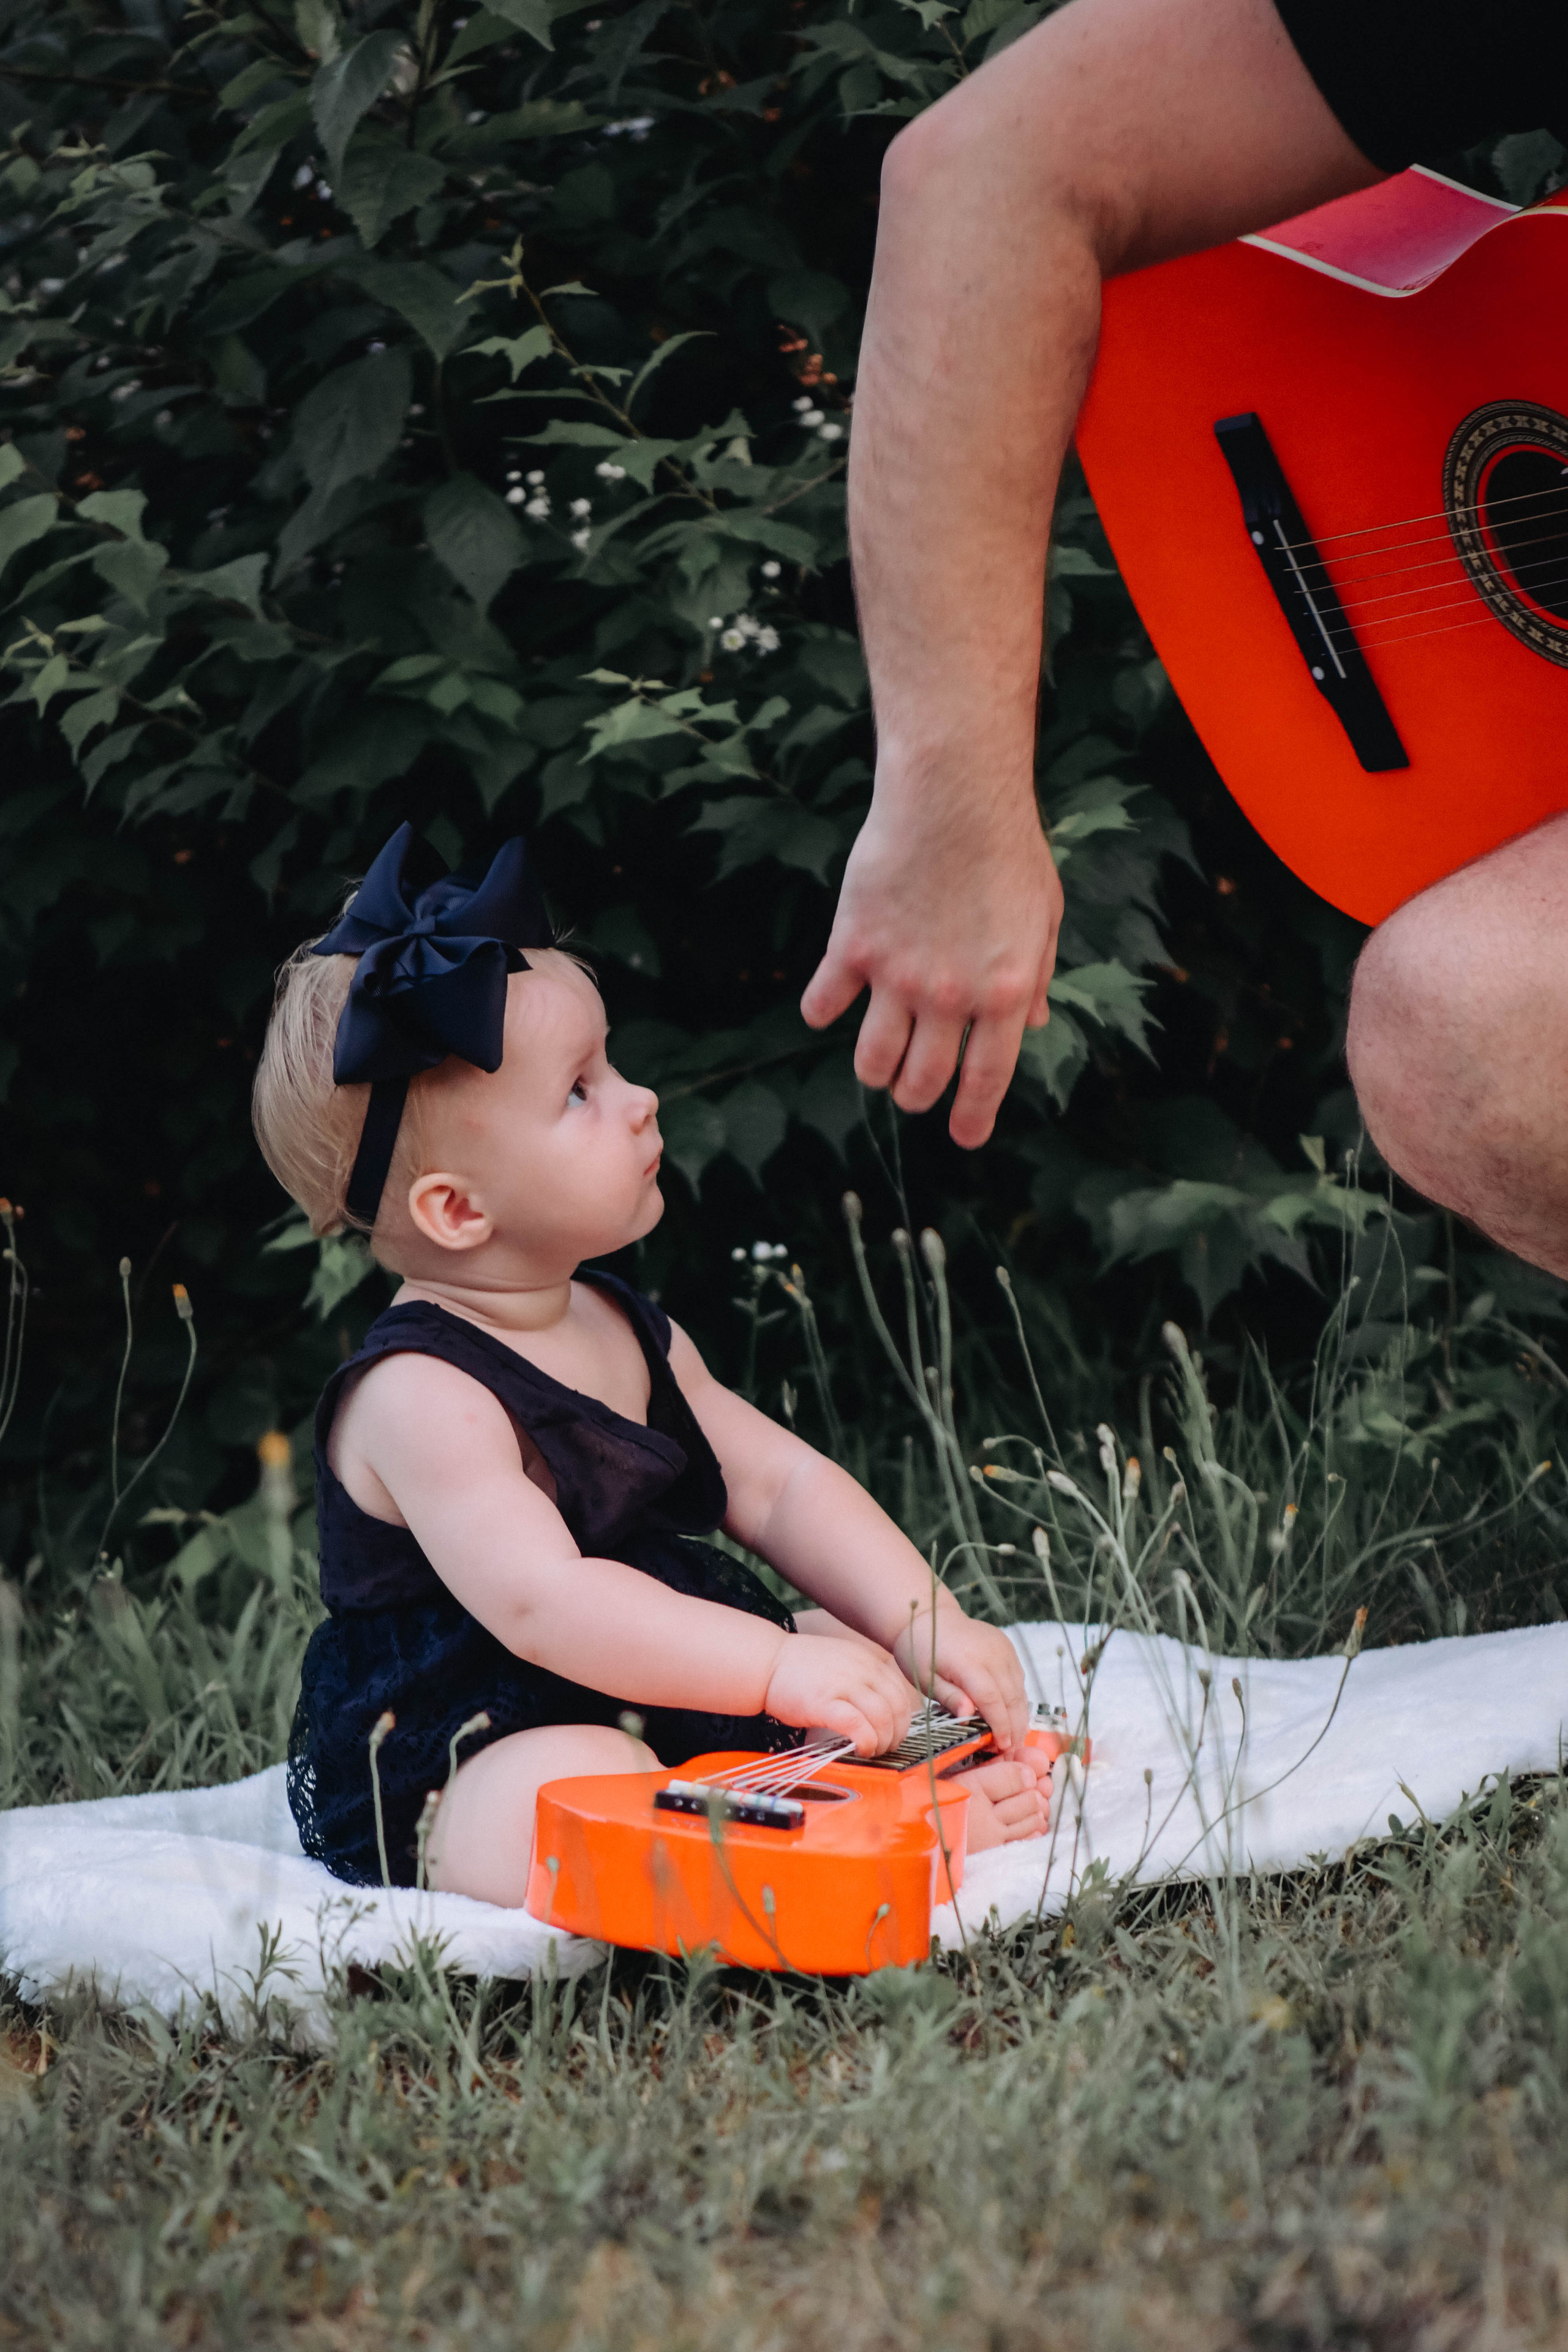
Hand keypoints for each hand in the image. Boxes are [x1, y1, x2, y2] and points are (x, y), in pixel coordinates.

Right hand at [764, 1635, 918, 1756]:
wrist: (765, 1662)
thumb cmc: (798, 1668)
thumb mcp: (840, 1661)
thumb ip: (862, 1678)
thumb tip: (881, 1709)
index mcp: (866, 1660)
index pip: (900, 1691)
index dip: (903, 1718)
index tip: (894, 1732)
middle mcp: (860, 1669)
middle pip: (897, 1706)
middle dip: (897, 1733)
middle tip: (886, 1747)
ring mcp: (844, 1685)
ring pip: (882, 1717)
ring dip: (883, 1740)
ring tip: (872, 1750)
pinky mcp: (825, 1703)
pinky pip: (858, 1726)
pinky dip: (866, 1741)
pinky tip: (860, 1749)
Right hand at [800, 783, 1062, 1147]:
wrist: (954, 795)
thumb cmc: (1007, 850)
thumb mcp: (1043, 917)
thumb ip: (1036, 976)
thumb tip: (1030, 1024)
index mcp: (1004, 994)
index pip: (985, 1081)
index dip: (972, 1119)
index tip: (963, 1136)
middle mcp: (950, 997)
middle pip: (921, 1081)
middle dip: (916, 1095)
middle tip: (913, 1087)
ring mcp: (897, 976)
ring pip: (872, 1060)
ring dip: (874, 1070)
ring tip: (877, 1061)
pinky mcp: (852, 947)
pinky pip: (825, 1004)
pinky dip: (823, 1012)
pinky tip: (829, 1005)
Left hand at [892, 1606, 1029, 1754]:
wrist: (931, 1616)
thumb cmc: (922, 1650)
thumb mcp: (925, 1678)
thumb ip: (949, 1697)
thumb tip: (969, 1716)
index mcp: (968, 1661)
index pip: (991, 1698)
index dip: (1000, 1725)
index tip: (1003, 1747)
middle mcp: (992, 1653)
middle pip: (1012, 1697)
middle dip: (1014, 1728)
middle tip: (1011, 1752)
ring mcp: (1003, 1648)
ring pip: (1019, 1690)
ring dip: (1020, 1717)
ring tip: (1014, 1741)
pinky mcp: (1008, 1647)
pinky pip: (1018, 1679)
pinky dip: (1018, 1700)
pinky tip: (1013, 1718)